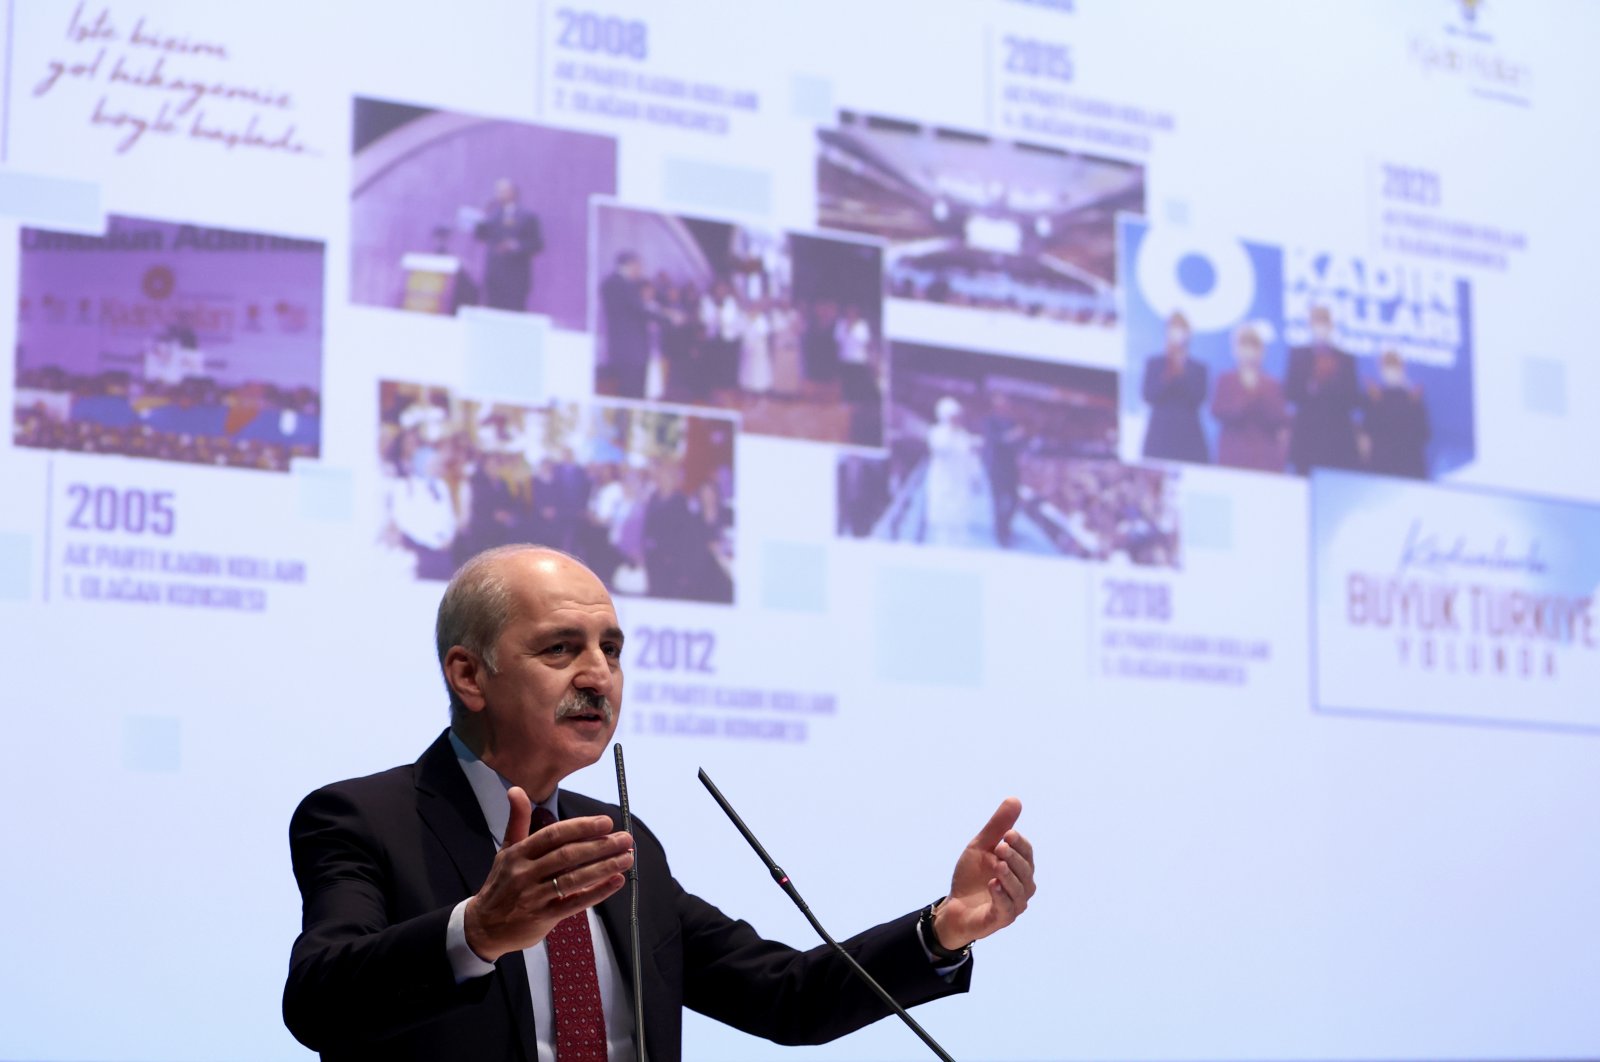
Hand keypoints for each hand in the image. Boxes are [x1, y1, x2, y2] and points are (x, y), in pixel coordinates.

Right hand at [463, 786, 632, 962]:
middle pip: (567, 856)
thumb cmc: (501, 884)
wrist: (484, 926)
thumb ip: (518, 820)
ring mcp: (534, 896)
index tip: (606, 822)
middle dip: (600, 846)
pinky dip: (597, 892)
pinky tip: (616, 881)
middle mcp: (526, 873)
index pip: (553, 835)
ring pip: (574, 879)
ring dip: (604, 867)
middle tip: (625, 838)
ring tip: (627, 857)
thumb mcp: (506, 850)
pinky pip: (575, 903)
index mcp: (519, 853)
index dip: (581, 827)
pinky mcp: (543, 917)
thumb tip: (516, 790)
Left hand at [931, 797, 1035, 950]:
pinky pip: (1007, 909)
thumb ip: (998, 826)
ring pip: (1020, 891)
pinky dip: (1001, 896)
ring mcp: (1013, 905)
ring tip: (997, 864)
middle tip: (1000, 846)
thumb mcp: (981, 847)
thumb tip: (1015, 799)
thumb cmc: (971, 876)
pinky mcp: (1000, 919)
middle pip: (1026, 871)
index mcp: (1020, 869)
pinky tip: (993, 884)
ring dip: (1009, 876)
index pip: (1027, 853)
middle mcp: (1022, 887)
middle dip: (1014, 857)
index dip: (1020, 844)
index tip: (1008, 833)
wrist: (953, 906)